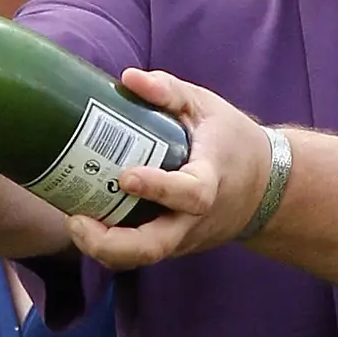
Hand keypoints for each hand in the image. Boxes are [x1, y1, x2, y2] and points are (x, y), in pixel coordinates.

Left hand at [66, 68, 277, 269]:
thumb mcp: (205, 107)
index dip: (159, 188)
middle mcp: (196, 219)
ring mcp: (183, 237)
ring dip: (104, 250)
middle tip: (77, 220)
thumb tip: (128, 78)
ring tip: (74, 223)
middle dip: (113, 243)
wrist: (263, 188)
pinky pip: (139, 254)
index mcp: (211, 180)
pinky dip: (110, 247)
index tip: (126, 176)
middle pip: (157, 246)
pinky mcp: (172, 245)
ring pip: (143, 258)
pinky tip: (85, 224)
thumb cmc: (229, 140)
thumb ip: (169, 91)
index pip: (190, 194)